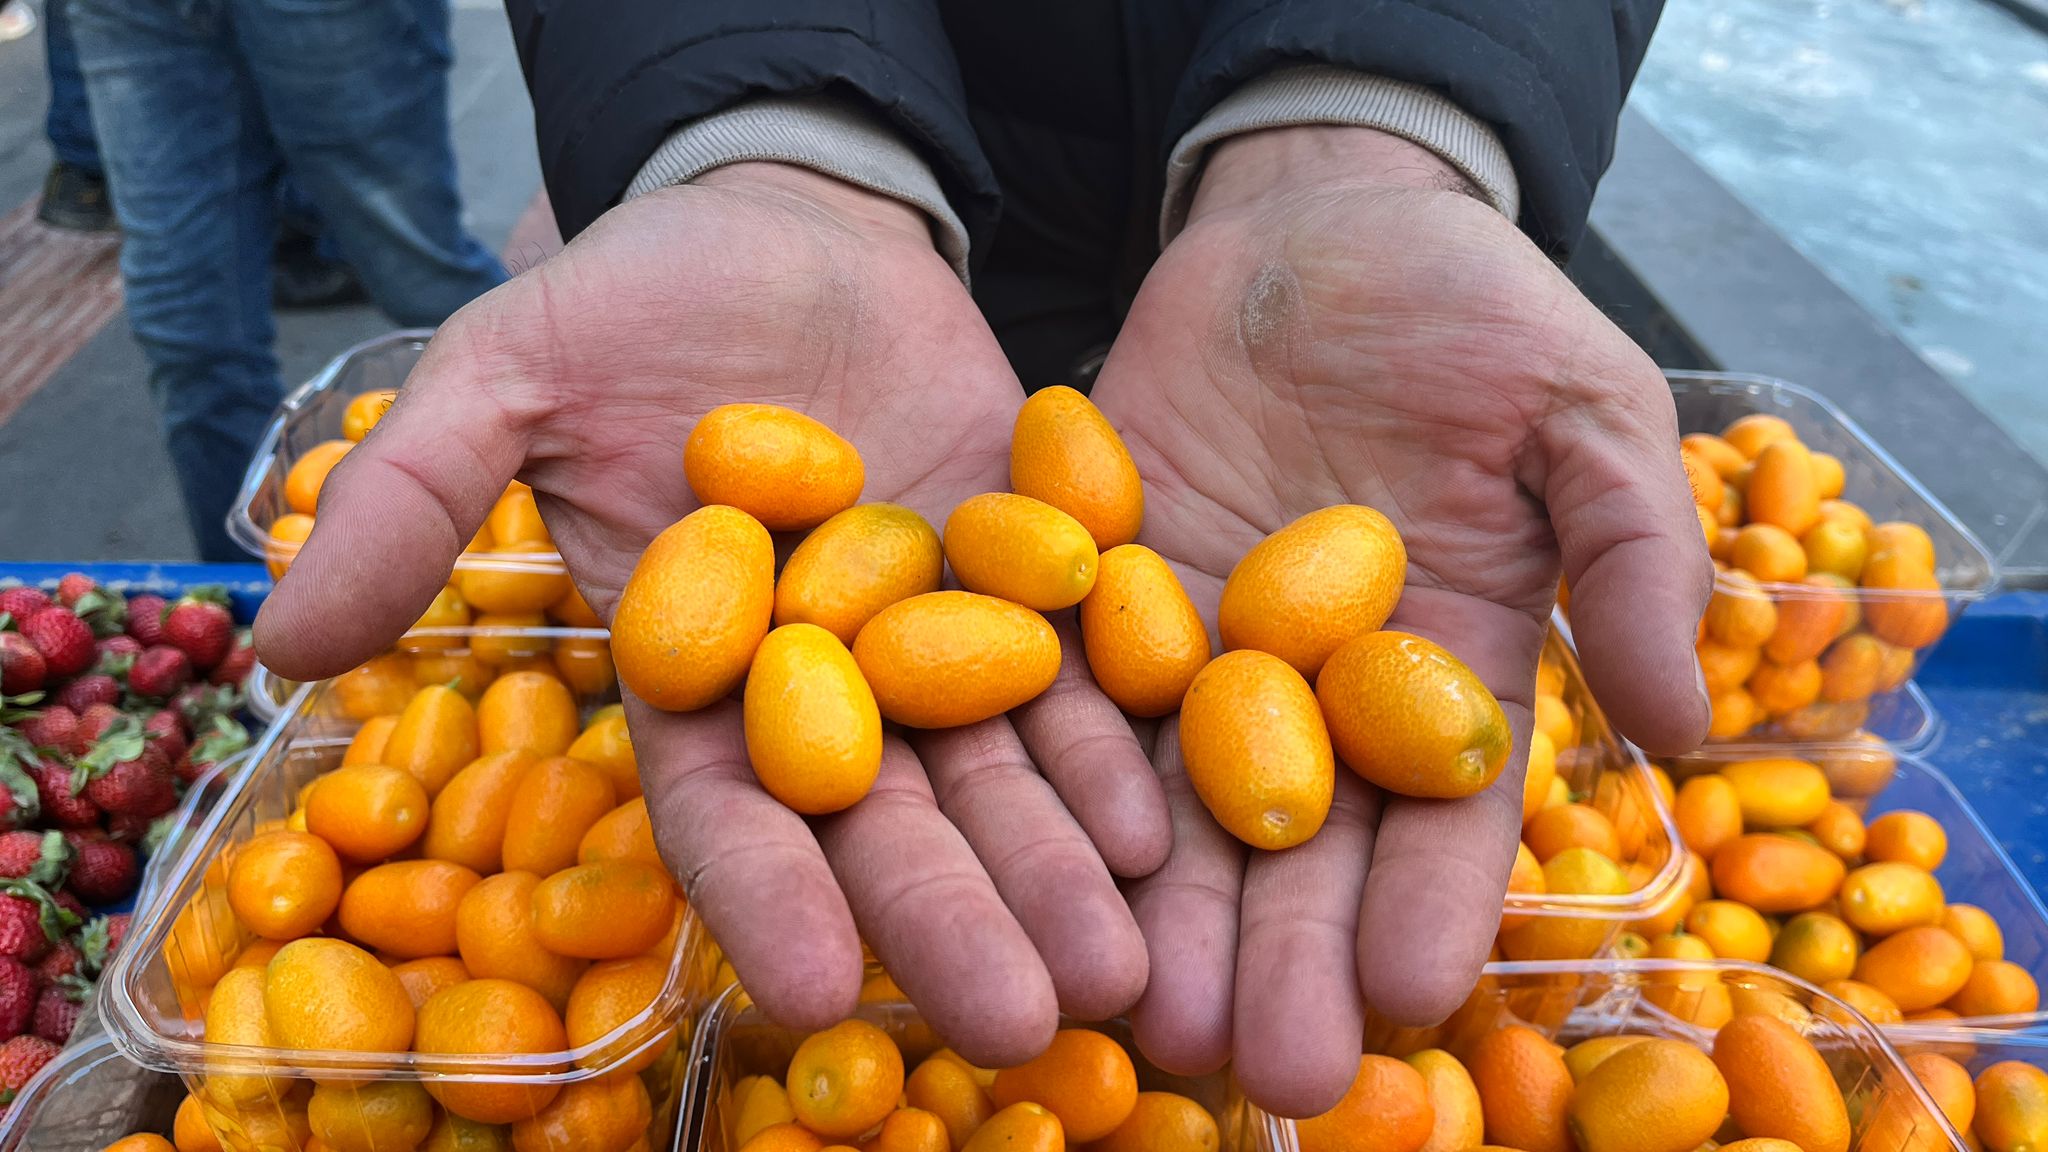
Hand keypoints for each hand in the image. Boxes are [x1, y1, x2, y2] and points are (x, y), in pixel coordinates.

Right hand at [254, 164, 1168, 1062]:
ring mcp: (940, 642)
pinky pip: (1082, 676)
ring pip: (1000, 777)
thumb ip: (416, 499)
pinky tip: (1160, 819)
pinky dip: (1117, 744)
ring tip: (1121, 966)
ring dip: (1057, 870)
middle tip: (1018, 1021)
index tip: (807, 987)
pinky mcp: (1033, 580)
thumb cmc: (642, 298)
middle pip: (889, 824)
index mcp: (697, 670)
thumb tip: (276, 646)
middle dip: (947, 920)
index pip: (724, 809)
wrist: (798, 221)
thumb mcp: (512, 370)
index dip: (761, 897)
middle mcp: (826, 686)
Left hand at [1091, 127, 1711, 1114]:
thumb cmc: (1473, 310)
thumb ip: (1631, 550)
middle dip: (1281, 955)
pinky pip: (1064, 690)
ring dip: (1156, 911)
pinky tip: (1034, 859)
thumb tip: (1683, 723)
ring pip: (1168, 803)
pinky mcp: (1088, 593)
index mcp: (1442, 673)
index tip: (1406, 990)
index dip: (1430, 904)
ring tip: (1144, 1013)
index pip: (1443, 819)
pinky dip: (1051, 773)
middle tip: (1261, 1065)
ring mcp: (1192, 650)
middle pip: (1297, 849)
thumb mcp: (1582, 407)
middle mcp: (1311, 693)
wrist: (1314, 220)